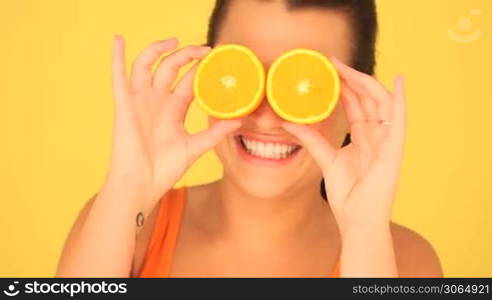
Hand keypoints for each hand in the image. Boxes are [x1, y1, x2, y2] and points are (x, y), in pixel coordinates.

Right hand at [105, 36, 240, 212]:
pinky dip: (116, 58)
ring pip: (147, 66)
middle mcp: (157, 101)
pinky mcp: (125, 106)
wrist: (143, 184)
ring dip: (158, 50)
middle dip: (186, 55)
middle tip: (204, 49)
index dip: (200, 67)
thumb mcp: (196, 146)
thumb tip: (240, 120)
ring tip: (174, 41)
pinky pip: (119, 77)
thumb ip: (215, 132)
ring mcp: (140, 101)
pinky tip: (118, 41)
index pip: (188, 80)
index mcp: (173, 109)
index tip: (215, 56)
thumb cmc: (165, 169)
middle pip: (170, 68)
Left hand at [281, 58, 405, 235]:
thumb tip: (288, 123)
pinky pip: (400, 119)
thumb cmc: (347, 194)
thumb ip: (311, 139)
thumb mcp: (326, 159)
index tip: (329, 70)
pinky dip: (401, 99)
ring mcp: (388, 141)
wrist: (357, 220)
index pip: (356, 105)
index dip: (345, 86)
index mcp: (364, 137)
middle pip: (368, 99)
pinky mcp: (394, 149)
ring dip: (365, 83)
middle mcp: (378, 135)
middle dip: (352, 79)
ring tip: (347, 68)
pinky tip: (398, 80)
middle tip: (333, 63)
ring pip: (381, 103)